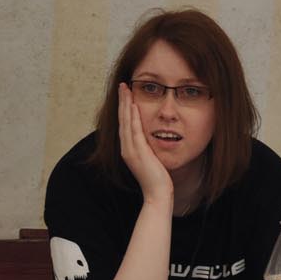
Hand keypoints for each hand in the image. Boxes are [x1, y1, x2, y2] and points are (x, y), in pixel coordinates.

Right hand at [117, 82, 172, 205]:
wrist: (158, 194)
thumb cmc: (158, 179)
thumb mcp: (152, 159)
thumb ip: (149, 148)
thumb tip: (153, 138)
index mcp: (129, 149)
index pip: (125, 124)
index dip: (124, 108)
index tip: (126, 94)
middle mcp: (127, 148)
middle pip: (122, 120)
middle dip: (122, 101)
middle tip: (123, 85)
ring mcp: (131, 150)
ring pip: (126, 122)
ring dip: (126, 104)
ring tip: (126, 89)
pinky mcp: (138, 152)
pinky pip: (134, 131)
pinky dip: (133, 117)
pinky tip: (134, 106)